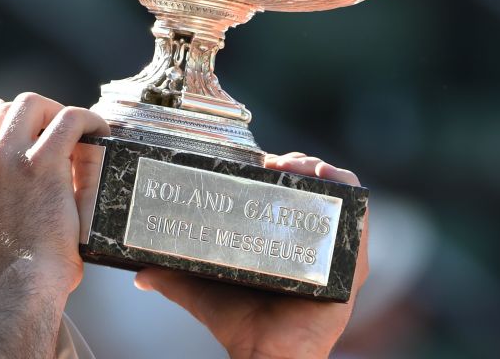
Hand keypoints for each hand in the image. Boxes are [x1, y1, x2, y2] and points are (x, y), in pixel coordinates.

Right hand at [0, 92, 108, 294]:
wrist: (16, 288)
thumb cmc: (3, 270)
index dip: (12, 124)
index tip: (33, 134)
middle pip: (5, 109)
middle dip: (35, 114)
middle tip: (57, 132)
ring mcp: (5, 158)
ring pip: (33, 104)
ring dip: (56, 112)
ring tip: (77, 129)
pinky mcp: (41, 163)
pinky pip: (68, 119)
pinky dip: (87, 119)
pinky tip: (98, 130)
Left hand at [133, 153, 368, 358]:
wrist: (264, 354)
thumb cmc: (239, 324)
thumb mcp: (200, 288)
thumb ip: (170, 276)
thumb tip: (139, 272)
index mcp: (283, 242)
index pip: (287, 193)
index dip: (279, 170)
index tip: (260, 161)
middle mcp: (312, 244)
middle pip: (313, 189)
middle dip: (299, 164)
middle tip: (275, 162)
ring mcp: (333, 253)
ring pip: (337, 198)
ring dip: (322, 172)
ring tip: (297, 165)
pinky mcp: (351, 267)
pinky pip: (359, 224)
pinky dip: (350, 195)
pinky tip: (327, 179)